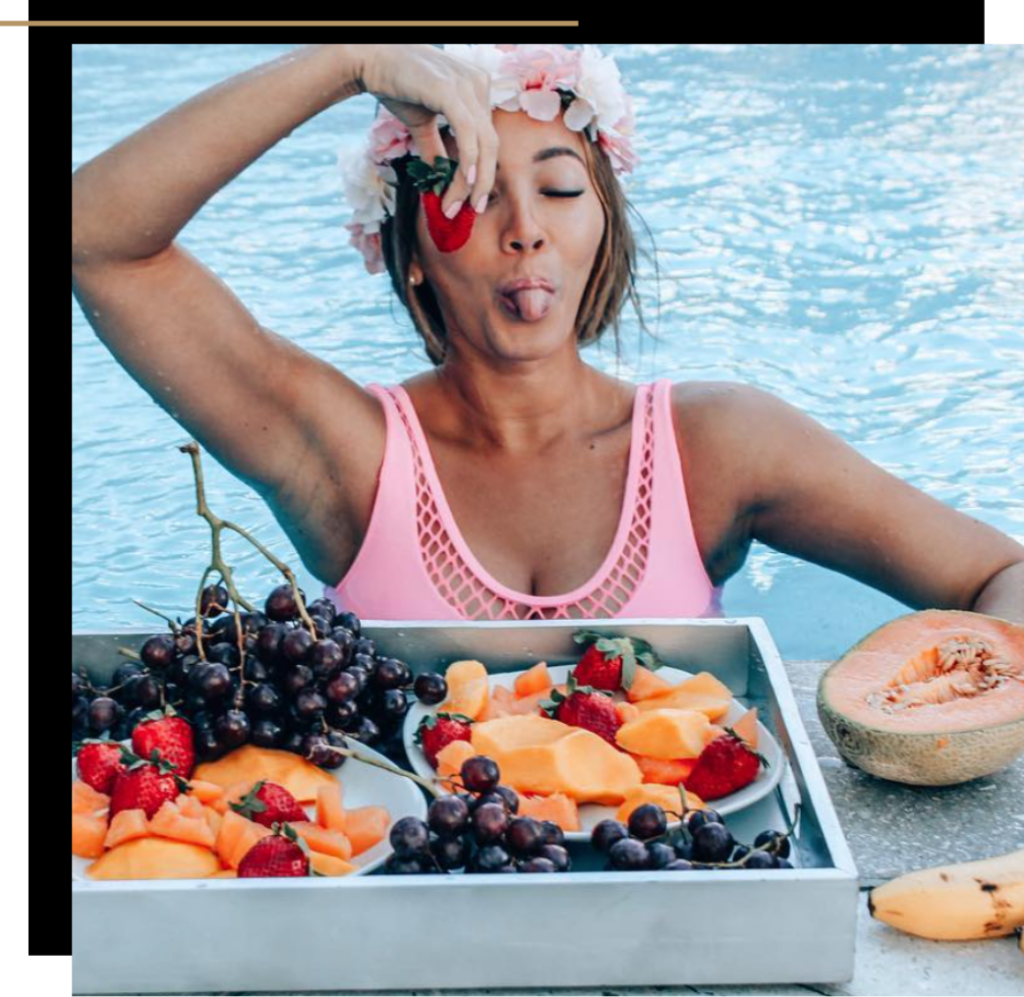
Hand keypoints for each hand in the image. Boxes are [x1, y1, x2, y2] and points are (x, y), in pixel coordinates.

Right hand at [357, 44, 497, 217]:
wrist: (369, 60)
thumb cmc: (396, 86)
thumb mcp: (422, 125)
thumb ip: (436, 151)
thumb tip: (441, 183)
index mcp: (477, 91)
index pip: (486, 141)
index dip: (481, 175)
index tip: (470, 202)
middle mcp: (478, 85)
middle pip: (491, 146)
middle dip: (481, 184)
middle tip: (470, 211)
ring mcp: (467, 85)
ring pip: (482, 144)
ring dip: (471, 181)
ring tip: (456, 205)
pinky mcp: (450, 90)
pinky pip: (468, 132)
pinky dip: (469, 159)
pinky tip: (465, 182)